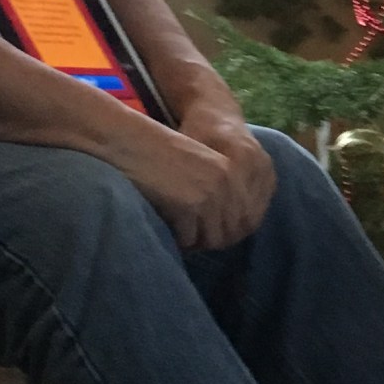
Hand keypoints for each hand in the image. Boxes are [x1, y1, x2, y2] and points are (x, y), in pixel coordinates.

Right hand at [105, 107, 273, 252]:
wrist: (133, 140)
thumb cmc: (165, 156)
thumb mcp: (207, 167)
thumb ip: (227, 194)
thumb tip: (235, 235)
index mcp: (240, 171)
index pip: (250, 221)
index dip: (230, 234)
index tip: (210, 236)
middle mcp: (230, 182)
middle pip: (231, 234)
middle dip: (210, 241)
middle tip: (191, 239)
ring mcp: (212, 193)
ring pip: (211, 240)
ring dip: (194, 242)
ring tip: (179, 233)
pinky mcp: (190, 204)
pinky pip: (188, 238)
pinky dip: (177, 239)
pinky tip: (167, 227)